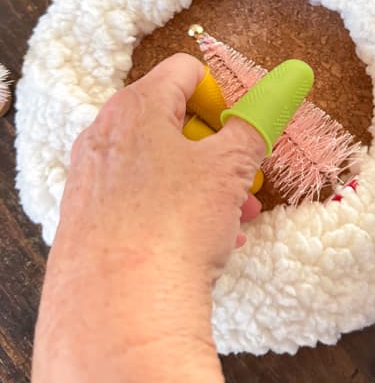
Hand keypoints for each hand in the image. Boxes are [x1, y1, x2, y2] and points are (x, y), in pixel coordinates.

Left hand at [33, 53, 265, 382]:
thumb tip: (280, 90)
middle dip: (217, 148)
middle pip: (171, 121)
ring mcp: (90, 180)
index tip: (242, 128)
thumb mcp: (228, 168)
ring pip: (158, 166)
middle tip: (245, 178)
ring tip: (234, 219)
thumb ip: (255, 123)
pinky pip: (138, 201)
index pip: (184, 71)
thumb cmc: (174, 223)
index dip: (223, 93)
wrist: (118, 311)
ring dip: (202, 184)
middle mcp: (103, 136)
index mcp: (135, 107)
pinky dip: (173, 210)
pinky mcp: (86, 222)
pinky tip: (203, 244)